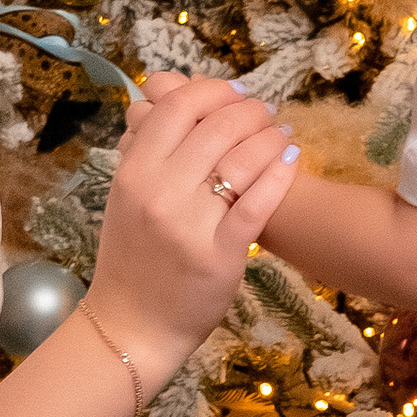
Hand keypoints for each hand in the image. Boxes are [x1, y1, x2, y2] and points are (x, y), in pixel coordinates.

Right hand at [88, 74, 298, 383]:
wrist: (131, 326)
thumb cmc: (131, 259)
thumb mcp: (125, 198)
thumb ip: (145, 151)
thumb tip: (166, 96)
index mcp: (133, 172)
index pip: (178, 107)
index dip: (213, 91)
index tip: (235, 94)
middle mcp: (158, 192)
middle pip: (216, 126)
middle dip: (250, 112)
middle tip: (265, 114)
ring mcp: (189, 223)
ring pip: (241, 159)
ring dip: (270, 138)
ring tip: (281, 136)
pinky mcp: (220, 253)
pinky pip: (258, 202)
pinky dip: (279, 174)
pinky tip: (291, 161)